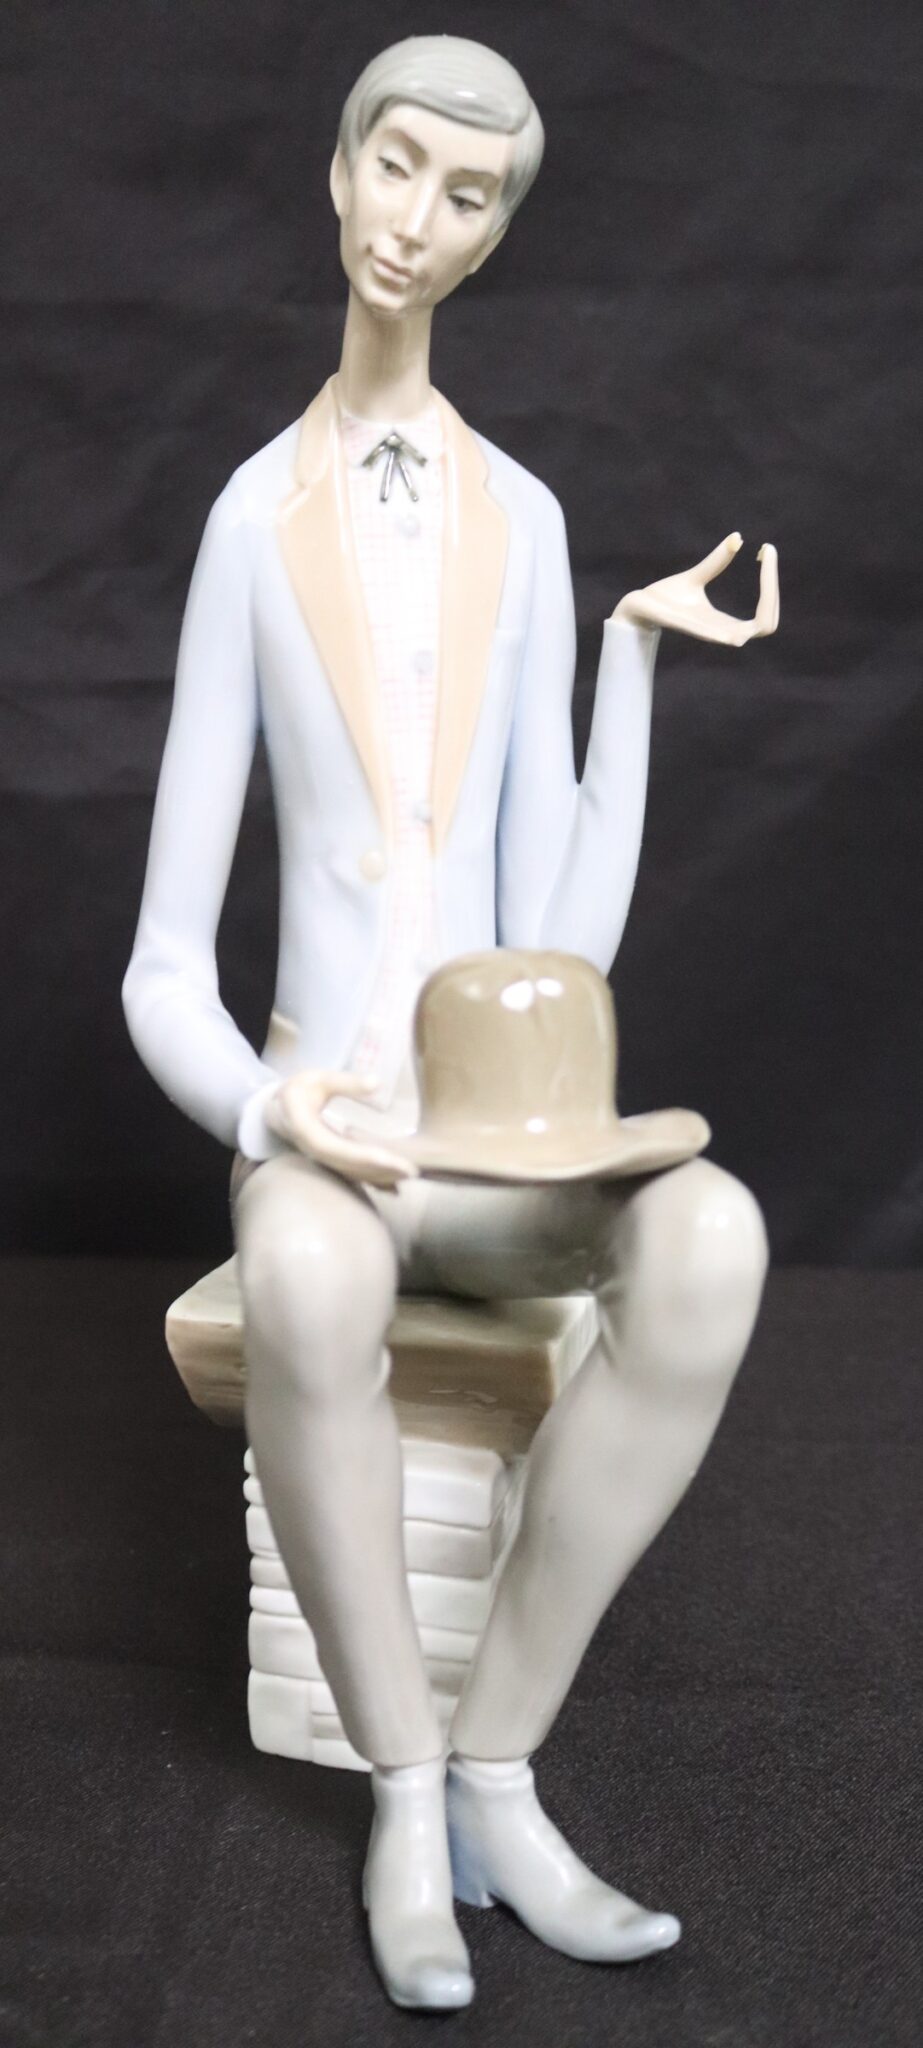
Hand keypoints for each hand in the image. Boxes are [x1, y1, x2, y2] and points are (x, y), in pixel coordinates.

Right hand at [265, 1068, 418, 1189]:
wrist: (276, 1111)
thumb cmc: (298, 1091)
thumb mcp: (317, 1078)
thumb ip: (345, 1082)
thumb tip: (377, 1082)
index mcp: (308, 1132)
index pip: (337, 1149)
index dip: (364, 1156)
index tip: (390, 1160)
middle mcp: (315, 1151)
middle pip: (349, 1167)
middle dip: (380, 1171)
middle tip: (411, 1172)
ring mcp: (323, 1159)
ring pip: (352, 1173)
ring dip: (380, 1177)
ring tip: (408, 1177)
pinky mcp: (332, 1160)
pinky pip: (353, 1173)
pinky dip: (373, 1180)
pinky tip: (395, 1187)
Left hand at [612, 533, 778, 644]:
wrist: (638, 606)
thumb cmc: (667, 596)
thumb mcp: (697, 575)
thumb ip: (716, 562)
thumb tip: (737, 538)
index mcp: (726, 623)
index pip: (766, 613)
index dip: (771, 584)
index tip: (767, 550)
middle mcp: (721, 631)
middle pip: (767, 625)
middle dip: (772, 591)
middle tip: (766, 553)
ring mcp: (705, 633)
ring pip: (745, 634)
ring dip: (760, 609)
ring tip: (766, 579)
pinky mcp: (685, 627)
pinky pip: (711, 637)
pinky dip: (723, 634)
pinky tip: (734, 635)